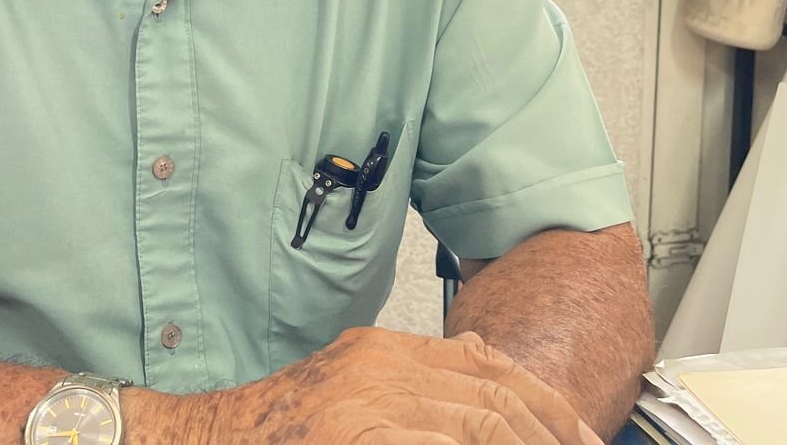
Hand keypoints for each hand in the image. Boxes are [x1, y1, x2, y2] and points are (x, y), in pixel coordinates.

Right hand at [195, 327, 600, 444]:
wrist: (207, 440)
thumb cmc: (275, 432)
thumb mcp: (346, 388)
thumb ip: (408, 385)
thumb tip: (479, 379)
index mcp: (382, 350)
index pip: (487, 364)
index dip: (543, 403)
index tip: (579, 435)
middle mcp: (382, 367)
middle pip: (495, 394)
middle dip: (551, 432)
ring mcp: (371, 404)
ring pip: (482, 424)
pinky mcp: (362, 433)